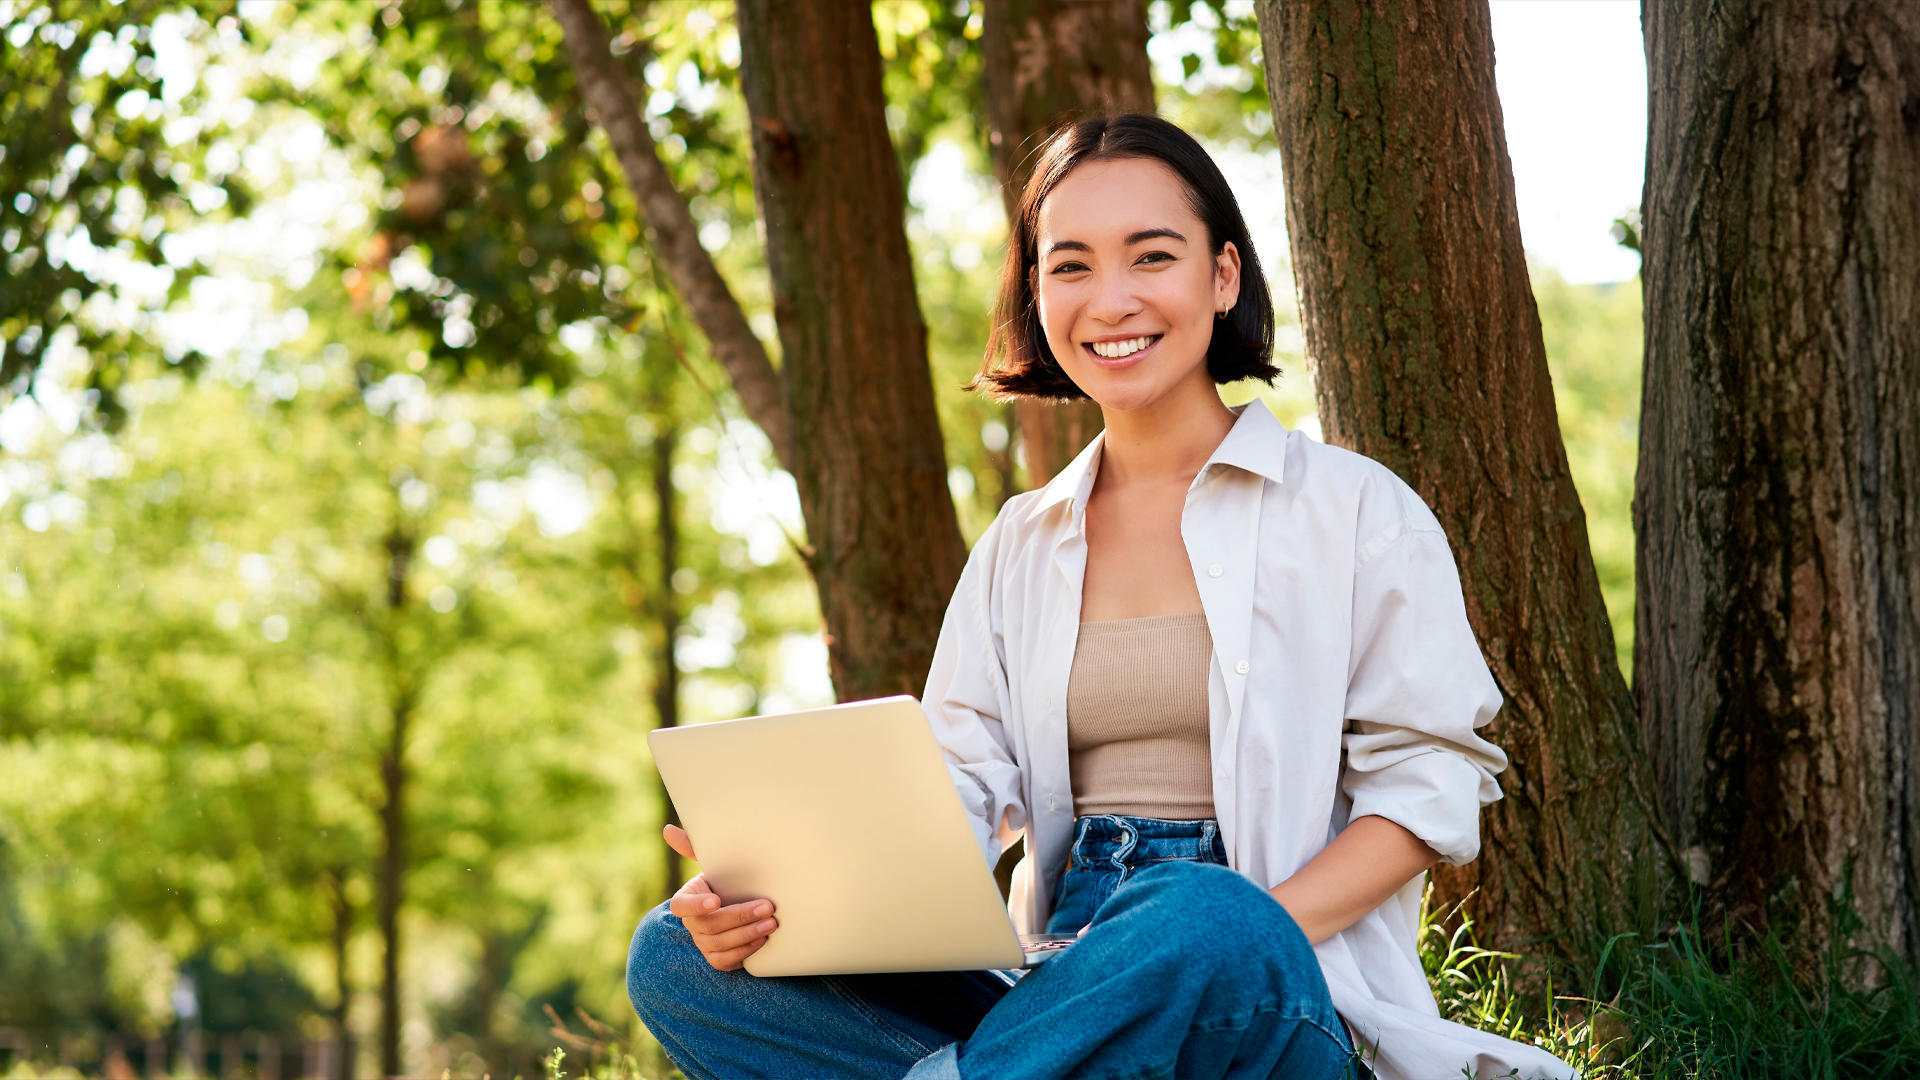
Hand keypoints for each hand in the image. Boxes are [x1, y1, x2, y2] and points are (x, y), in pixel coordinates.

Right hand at [663, 824, 778, 970]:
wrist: (739, 903)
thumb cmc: (725, 880)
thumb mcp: (712, 862)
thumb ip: (693, 846)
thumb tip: (668, 829)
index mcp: (686, 899)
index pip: (682, 906)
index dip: (697, 905)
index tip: (716, 900)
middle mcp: (691, 924)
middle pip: (709, 926)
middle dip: (740, 916)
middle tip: (767, 907)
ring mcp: (703, 943)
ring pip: (720, 945)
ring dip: (748, 934)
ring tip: (771, 923)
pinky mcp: (716, 958)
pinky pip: (726, 961)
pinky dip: (745, 951)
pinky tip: (763, 939)